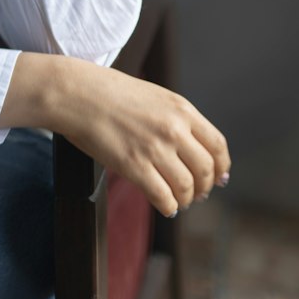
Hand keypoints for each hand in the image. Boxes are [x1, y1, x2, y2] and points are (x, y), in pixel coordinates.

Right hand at [0, 54, 230, 216]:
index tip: (218, 177)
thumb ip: (175, 119)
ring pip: (186, 187)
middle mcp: (174, 129)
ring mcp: (154, 148)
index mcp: (181, 109)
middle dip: (204, 187)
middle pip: (206, 170)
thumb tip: (192, 147)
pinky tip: (163, 205)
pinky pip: (162, 197)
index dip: (221, 167)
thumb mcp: (153, 96)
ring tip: (177, 200)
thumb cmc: (109, 92)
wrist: (77, 93)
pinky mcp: (134, 166)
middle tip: (196, 194)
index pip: (218, 145)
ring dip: (184, 199)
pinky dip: (167, 206)